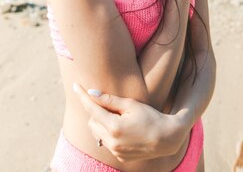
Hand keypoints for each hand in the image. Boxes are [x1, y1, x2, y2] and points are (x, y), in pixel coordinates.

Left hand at [72, 82, 190, 161]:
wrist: (167, 138)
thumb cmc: (150, 116)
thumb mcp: (130, 104)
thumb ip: (109, 100)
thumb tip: (91, 93)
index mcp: (114, 126)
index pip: (92, 109)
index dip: (82, 96)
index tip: (75, 86)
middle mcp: (112, 141)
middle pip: (92, 121)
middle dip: (95, 110)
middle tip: (106, 103)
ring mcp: (115, 151)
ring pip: (97, 133)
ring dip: (100, 122)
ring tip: (115, 115)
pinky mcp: (119, 156)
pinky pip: (105, 142)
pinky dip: (107, 133)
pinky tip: (120, 127)